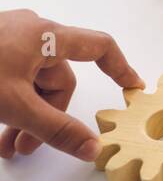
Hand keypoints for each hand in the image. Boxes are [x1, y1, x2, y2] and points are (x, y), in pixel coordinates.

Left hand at [0, 9, 142, 161]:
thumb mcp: (14, 106)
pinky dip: (8, 104)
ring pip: (30, 83)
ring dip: (24, 117)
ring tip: (6, 148)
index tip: (131, 90)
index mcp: (46, 35)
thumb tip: (94, 149)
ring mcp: (5, 38)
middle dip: (47, 117)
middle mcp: (30, 31)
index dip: (120, 68)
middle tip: (27, 148)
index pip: (99, 47)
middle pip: (58, 79)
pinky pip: (10, 78)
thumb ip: (56, 130)